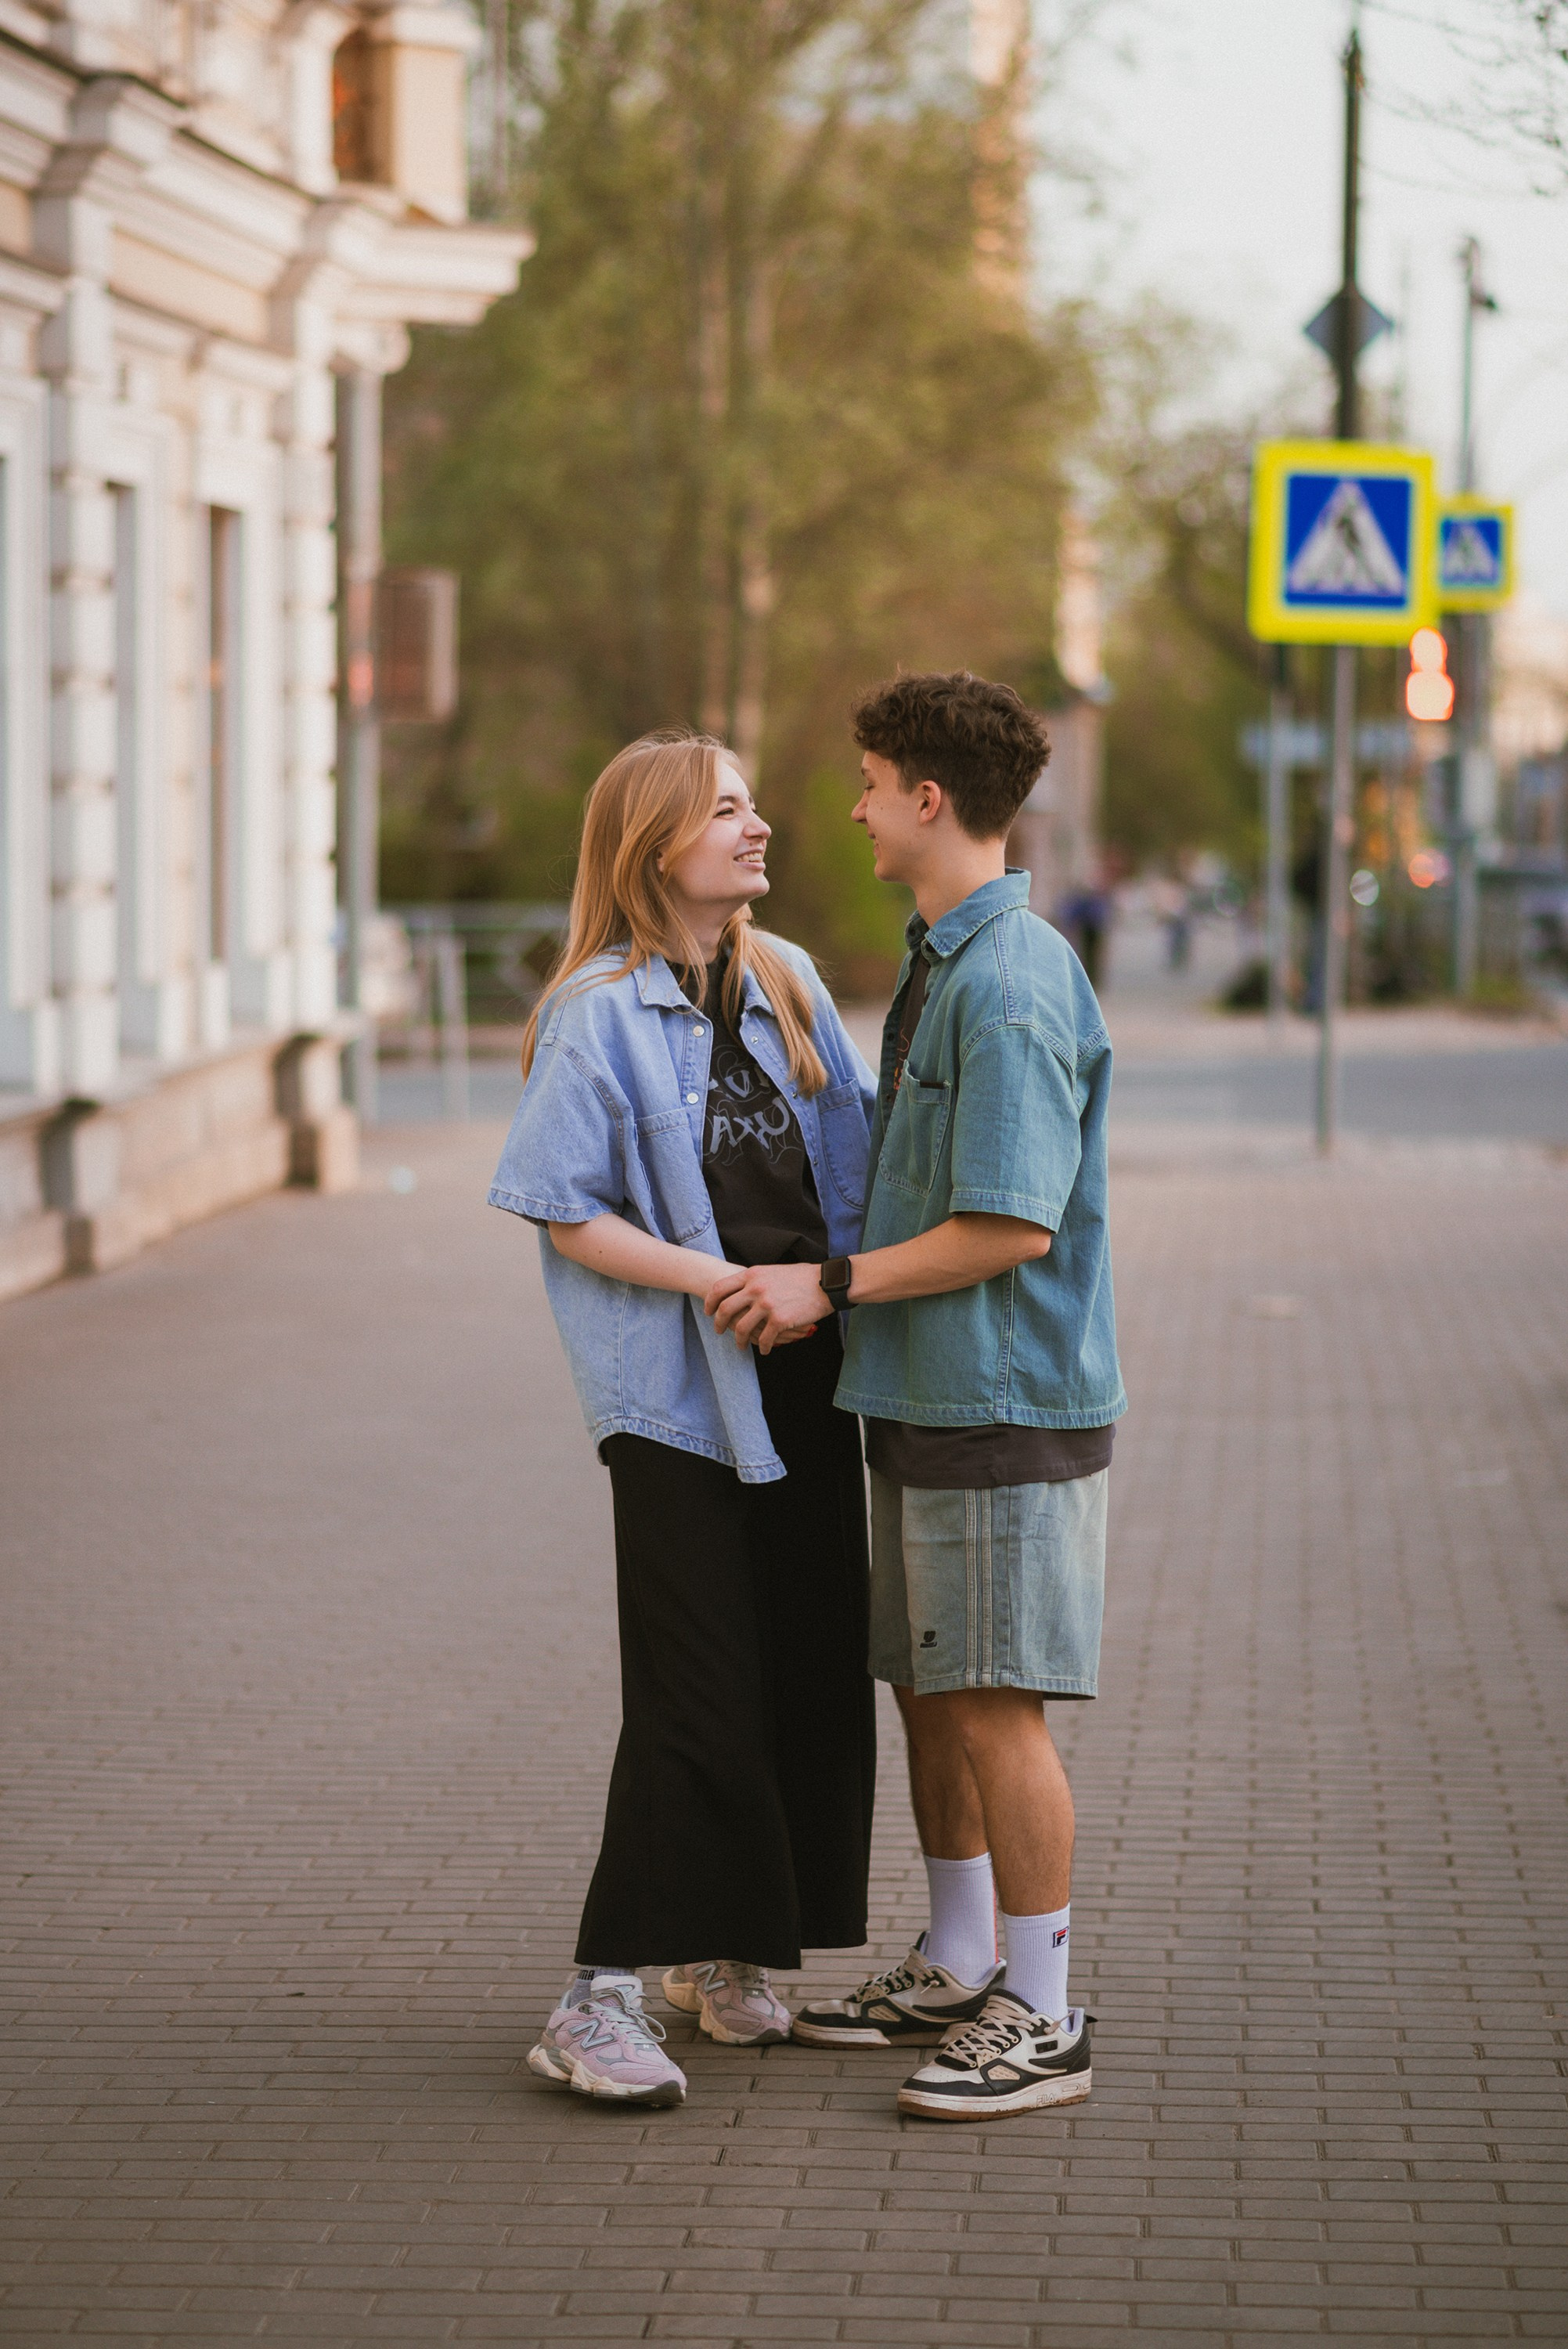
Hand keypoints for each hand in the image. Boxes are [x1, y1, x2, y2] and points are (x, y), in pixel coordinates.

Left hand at [708, 1261, 831, 1352]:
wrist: (826, 1283)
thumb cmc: (802, 1277)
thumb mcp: (772, 1271)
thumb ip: (756, 1279)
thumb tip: (742, 1288)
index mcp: (752, 1275)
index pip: (720, 1288)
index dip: (710, 1302)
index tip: (708, 1312)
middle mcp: (756, 1288)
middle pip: (726, 1309)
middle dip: (719, 1323)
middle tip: (719, 1331)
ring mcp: (767, 1305)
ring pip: (742, 1328)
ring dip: (739, 1340)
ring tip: (740, 1346)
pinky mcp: (779, 1320)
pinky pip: (763, 1339)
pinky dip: (762, 1347)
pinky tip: (764, 1349)